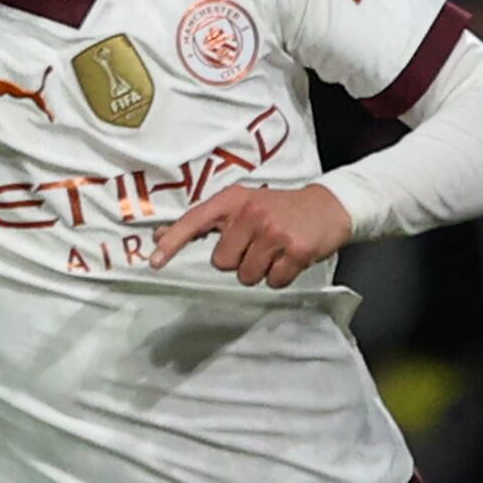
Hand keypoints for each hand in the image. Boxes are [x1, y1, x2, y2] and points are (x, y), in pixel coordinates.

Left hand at [150, 181, 353, 287]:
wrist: (329, 206)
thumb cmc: (279, 209)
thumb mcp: (242, 206)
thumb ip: (205, 222)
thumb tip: (161, 236)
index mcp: (234, 200)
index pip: (195, 220)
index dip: (174, 242)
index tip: (154, 262)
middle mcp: (251, 213)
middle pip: (223, 262)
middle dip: (239, 261)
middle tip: (259, 245)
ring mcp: (274, 232)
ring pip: (247, 275)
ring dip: (261, 270)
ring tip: (275, 251)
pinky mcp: (295, 250)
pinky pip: (273, 281)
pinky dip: (281, 276)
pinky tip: (290, 258)